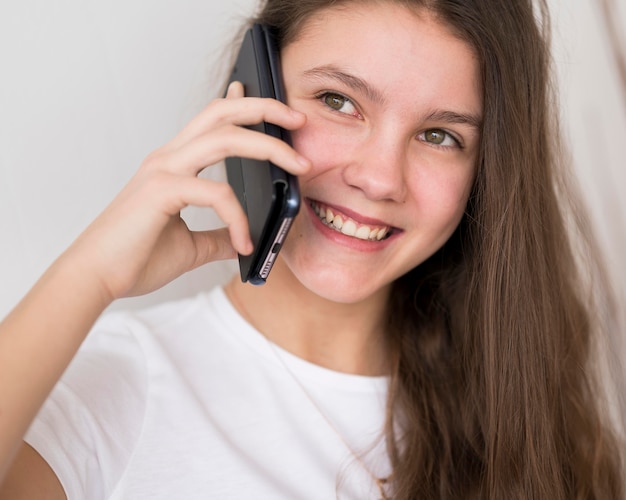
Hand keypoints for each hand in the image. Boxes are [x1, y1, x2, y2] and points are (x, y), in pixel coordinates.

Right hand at [67, 82, 310, 299]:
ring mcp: (163, 170)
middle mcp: (168, 158)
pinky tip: (246, 243)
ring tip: (300, 165)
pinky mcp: (161, 191)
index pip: (212, 121)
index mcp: (173, 165)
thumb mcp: (191, 247)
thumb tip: (246, 240)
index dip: (240, 103)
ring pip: (224, 136)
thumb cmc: (134, 259)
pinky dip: (239, 217)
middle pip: (222, 113)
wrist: (95, 278)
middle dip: (265, 109)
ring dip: (268, 146)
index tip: (269, 102)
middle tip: (298, 120)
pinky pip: (217, 193)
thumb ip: (218, 238)